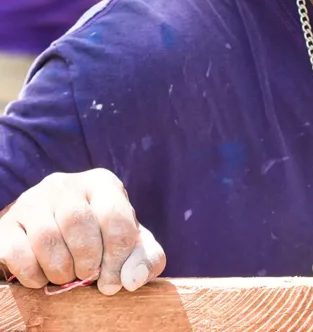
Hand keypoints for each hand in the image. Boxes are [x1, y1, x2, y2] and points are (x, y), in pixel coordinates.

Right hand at [0, 169, 165, 293]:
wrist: (50, 242)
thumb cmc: (99, 243)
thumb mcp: (129, 248)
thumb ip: (146, 259)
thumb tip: (133, 279)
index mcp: (101, 183)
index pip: (114, 216)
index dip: (117, 257)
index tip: (113, 281)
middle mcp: (65, 184)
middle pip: (79, 225)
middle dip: (87, 262)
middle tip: (87, 276)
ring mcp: (32, 201)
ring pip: (47, 239)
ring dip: (61, 271)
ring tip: (66, 276)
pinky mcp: (7, 224)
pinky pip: (19, 253)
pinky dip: (34, 276)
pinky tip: (42, 277)